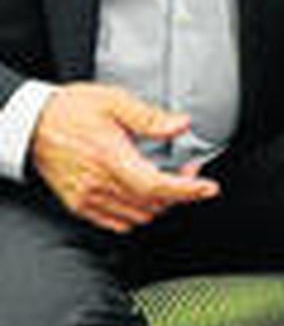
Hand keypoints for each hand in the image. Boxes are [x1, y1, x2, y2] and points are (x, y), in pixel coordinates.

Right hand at [30, 83, 219, 232]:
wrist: (33, 124)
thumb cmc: (70, 111)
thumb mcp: (114, 102)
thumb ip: (150, 117)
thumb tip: (181, 125)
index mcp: (110, 158)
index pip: (156, 185)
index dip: (187, 190)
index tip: (208, 188)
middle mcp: (98, 184)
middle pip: (152, 203)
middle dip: (180, 191)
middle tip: (189, 170)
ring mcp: (88, 198)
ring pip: (139, 216)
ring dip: (160, 203)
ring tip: (168, 180)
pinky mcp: (79, 205)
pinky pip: (117, 223)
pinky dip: (138, 213)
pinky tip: (144, 195)